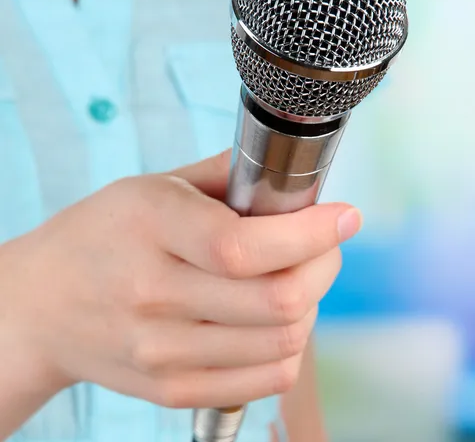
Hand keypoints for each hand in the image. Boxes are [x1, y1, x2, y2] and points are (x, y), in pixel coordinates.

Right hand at [4, 151, 361, 409]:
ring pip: (282, 343)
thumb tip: (294, 173)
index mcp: (152, 229)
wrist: (43, 304)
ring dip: (311, 304)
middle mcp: (154, 296)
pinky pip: (265, 379)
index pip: (245, 247)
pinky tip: (275, 317)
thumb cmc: (102, 234)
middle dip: (324, 265)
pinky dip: (289, 345)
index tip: (344, 217)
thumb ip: (226, 174)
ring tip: (297, 276)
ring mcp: (162, 352)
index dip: (311, 234)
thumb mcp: (153, 185)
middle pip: (277, 301)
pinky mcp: (172, 389)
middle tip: (325, 243)